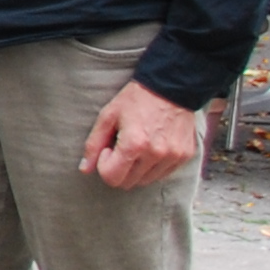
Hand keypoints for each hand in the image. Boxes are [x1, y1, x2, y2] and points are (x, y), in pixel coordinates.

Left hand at [81, 81, 198, 190]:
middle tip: (121, 146)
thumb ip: (94, 144)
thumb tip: (85, 169)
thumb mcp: (108, 116)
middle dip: (119, 168)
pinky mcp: (184, 156)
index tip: (109, 148)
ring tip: (138, 145)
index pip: (112, 178)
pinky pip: (163, 174)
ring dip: (136, 169)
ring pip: (145, 181)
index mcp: (134, 145)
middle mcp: (156, 154)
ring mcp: (173, 156)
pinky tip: (152, 147)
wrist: (171, 86)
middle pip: (128, 183)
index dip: (105, 165)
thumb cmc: (136, 99)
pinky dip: (153, 167)